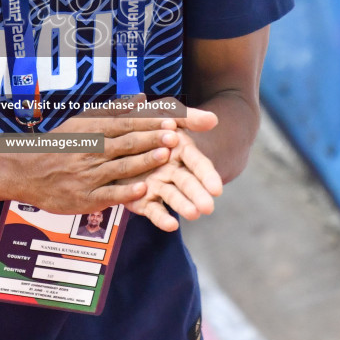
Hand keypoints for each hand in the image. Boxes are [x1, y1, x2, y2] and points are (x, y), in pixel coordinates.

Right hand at [3, 108, 187, 215]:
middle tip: (174, 136)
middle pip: (126, 144)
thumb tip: (142, 98)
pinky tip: (142, 189)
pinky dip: (126, 192)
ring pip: (120, 167)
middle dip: (151, 139)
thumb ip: (114, 111)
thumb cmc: (58, 145)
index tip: (170, 121)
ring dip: (143, 162)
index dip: (148, 123)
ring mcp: (88, 175)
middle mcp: (91, 151)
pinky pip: (108, 194)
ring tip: (164, 156)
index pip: (125, 125)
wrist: (25, 171)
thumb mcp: (82, 122)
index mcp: (91, 131)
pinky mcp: (85, 198)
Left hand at [118, 99, 221, 231]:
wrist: (123, 139)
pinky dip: (162, 218)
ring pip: (173, 197)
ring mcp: (159, 185)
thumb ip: (189, 117)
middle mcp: (173, 171)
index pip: (198, 164)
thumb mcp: (168, 113)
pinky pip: (153, 209)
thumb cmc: (150, 125)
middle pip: (188, 183)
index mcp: (182, 151)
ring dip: (183, 206)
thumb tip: (213, 119)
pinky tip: (171, 226)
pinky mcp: (143, 199)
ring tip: (193, 215)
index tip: (216, 188)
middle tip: (208, 207)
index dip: (207, 176)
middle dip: (198, 194)